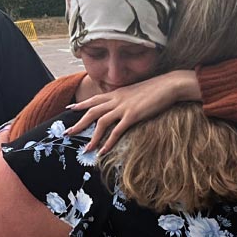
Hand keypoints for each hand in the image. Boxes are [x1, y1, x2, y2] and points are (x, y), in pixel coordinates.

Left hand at [65, 70, 200, 153]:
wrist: (169, 84)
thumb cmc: (155, 89)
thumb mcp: (135, 92)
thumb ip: (125, 99)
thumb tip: (121, 106)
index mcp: (116, 94)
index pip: (94, 99)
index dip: (81, 104)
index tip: (69, 108)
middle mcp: (116, 99)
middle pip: (92, 112)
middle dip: (79, 123)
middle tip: (68, 133)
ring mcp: (124, 107)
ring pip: (101, 122)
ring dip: (92, 137)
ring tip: (86, 149)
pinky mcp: (133, 115)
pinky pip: (117, 131)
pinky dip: (109, 142)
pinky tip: (103, 151)